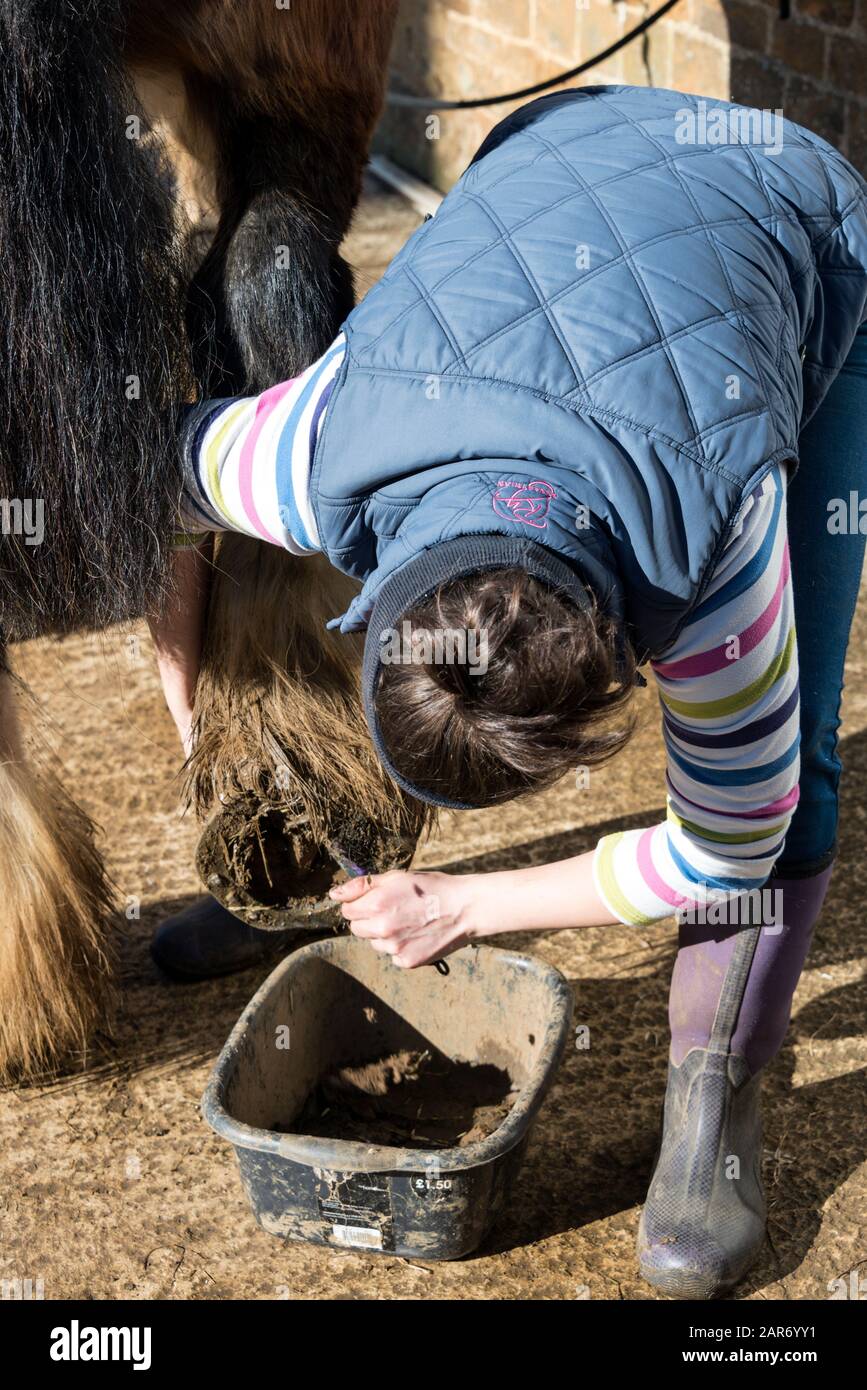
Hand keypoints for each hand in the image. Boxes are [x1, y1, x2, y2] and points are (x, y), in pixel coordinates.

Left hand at [329, 870, 477, 968]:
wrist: (465, 908)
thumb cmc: (432, 888)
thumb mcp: (397, 877)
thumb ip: (363, 885)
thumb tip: (334, 894)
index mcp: (376, 903)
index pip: (347, 910)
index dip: (360, 904)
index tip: (376, 901)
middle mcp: (382, 928)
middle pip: (356, 929)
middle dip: (368, 920)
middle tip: (392, 911)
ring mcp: (394, 948)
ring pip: (374, 943)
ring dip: (384, 935)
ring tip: (408, 922)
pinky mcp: (406, 962)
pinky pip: (391, 956)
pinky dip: (400, 948)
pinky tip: (416, 935)